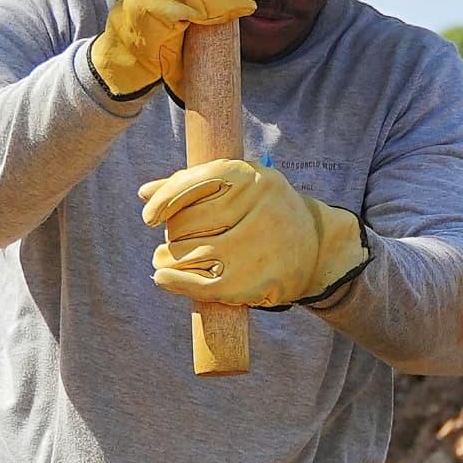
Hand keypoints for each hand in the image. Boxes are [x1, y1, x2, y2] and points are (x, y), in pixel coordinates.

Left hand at [139, 157, 368, 312]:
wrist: (317, 247)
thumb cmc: (265, 211)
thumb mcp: (240, 186)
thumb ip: (194, 185)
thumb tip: (145, 193)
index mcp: (252, 177)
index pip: (193, 184)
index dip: (165, 201)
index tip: (150, 216)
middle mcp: (258, 209)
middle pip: (186, 223)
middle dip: (172, 233)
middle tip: (177, 239)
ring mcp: (257, 248)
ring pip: (188, 254)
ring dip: (168, 258)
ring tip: (168, 259)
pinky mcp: (253, 282)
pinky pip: (200, 284)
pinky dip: (175, 281)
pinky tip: (164, 278)